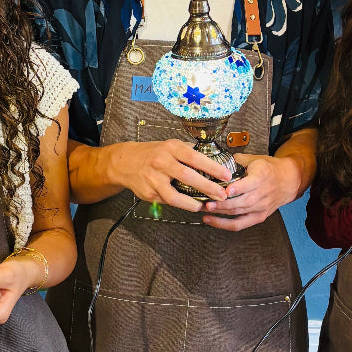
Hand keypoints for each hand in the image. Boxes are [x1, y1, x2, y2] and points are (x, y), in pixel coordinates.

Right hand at [112, 138, 230, 210]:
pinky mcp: (148, 192)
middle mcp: (162, 162)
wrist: (125, 162)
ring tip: (205, 205)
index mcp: (171, 148)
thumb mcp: (170, 146)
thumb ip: (188, 154)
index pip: (195, 157)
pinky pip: (168, 201)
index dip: (212, 168)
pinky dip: (181, 205)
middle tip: (222, 195)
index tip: (226, 176)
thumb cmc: (153, 154)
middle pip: (187, 176)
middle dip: (208, 187)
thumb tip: (213, 164)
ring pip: (175, 195)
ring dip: (192, 203)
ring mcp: (153, 178)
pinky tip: (191, 205)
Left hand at [202, 153, 300, 230]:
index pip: (251, 184)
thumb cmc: (270, 169)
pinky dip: (224, 224)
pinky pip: (240, 224)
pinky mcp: (258, 217)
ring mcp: (261, 207)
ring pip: (239, 212)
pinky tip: (211, 220)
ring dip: (220, 213)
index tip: (226, 190)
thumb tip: (219, 160)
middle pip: (242, 202)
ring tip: (205, 210)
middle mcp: (262, 193)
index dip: (238, 188)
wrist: (288, 181)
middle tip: (207, 203)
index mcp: (262, 176)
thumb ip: (238, 160)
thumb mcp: (256, 159)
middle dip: (223, 204)